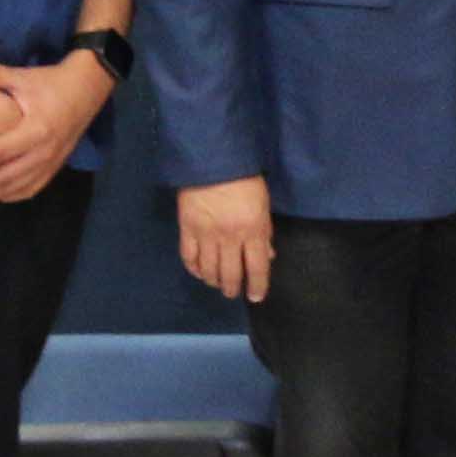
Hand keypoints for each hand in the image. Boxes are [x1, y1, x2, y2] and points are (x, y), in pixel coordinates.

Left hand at [0, 52, 110, 200]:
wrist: (86, 88)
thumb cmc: (50, 82)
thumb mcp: (22, 76)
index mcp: (36, 128)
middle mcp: (45, 150)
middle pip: (6, 177)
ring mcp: (52, 162)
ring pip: (17, 188)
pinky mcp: (56, 167)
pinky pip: (31, 190)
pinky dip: (10, 194)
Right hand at [179, 175, 277, 303]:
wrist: (213, 159)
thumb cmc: (245, 179)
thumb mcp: (263, 204)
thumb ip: (265, 232)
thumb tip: (268, 255)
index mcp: (253, 229)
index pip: (257, 267)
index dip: (257, 286)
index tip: (256, 297)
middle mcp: (230, 237)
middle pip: (231, 274)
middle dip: (233, 288)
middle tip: (233, 292)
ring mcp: (207, 234)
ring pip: (209, 270)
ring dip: (214, 281)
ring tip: (217, 283)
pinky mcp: (187, 228)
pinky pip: (189, 257)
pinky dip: (193, 269)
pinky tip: (199, 272)